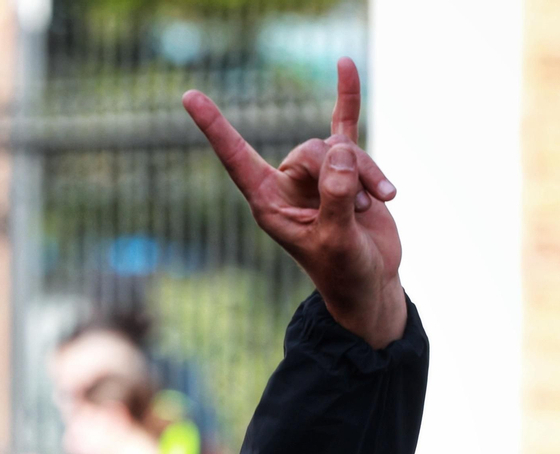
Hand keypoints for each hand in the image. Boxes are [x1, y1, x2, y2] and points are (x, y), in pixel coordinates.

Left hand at [183, 57, 406, 348]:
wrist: (370, 280)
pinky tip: (345, 66)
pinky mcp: (344, 168)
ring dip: (365, 172)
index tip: (189, 97)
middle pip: (310, 149)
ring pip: (339, 145)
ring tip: (371, 205)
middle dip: (342, 171)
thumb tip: (338, 154)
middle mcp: (286, 185)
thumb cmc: (344, 271)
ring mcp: (316, 174)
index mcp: (267, 203)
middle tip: (357, 206)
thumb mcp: (336, 241)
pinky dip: (345, 97)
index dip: (215, 128)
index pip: (235, 158)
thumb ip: (334, 199)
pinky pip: (343, 123)